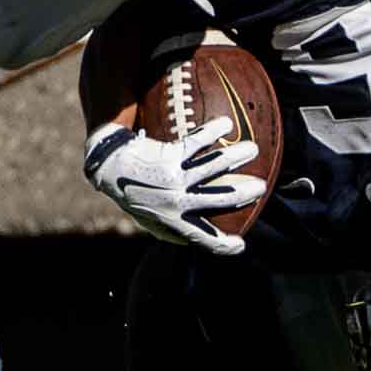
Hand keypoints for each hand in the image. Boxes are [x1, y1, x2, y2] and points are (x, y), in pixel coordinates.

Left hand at [81, 119, 265, 255]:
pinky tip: (226, 125)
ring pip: (214, 167)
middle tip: (260, 187)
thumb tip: (196, 241)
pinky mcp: (169, 156)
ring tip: (252, 150)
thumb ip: (172, 229)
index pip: (203, 239)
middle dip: (243, 194)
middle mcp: (176, 202)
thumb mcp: (149, 219)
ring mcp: (173, 178)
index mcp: (173, 222)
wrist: (110, 166)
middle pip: (220, 199)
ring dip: (236, 157)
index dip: (224, 246)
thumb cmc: (133, 193)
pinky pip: (197, 142)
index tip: (240, 244)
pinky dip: (213, 132)